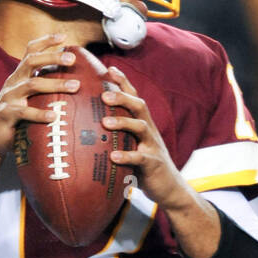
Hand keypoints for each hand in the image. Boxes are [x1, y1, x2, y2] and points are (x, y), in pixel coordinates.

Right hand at [0, 33, 79, 161]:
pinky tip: (54, 117)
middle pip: (31, 61)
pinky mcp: (6, 114)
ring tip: (74, 86)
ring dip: (55, 84)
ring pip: (32, 85)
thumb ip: (45, 90)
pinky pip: (24, 112)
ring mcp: (9, 97)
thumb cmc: (18, 118)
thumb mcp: (30, 100)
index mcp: (20, 76)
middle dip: (52, 57)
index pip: (30, 52)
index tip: (63, 36)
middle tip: (72, 58)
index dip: (45, 41)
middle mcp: (14, 82)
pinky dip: (40, 114)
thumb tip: (75, 85)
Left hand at [101, 65, 192, 211]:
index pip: (135, 97)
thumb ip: (117, 136)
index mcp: (143, 123)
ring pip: (140, 127)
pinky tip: (113, 156)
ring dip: (123, 123)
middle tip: (104, 95)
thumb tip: (88, 128)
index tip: (109, 69)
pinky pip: (140, 157)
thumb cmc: (144, 166)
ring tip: (105, 122)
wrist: (169, 188)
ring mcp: (153, 146)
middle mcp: (149, 130)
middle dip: (122, 97)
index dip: (124, 82)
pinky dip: (126, 156)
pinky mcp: (153, 164)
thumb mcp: (132, 146)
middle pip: (139, 105)